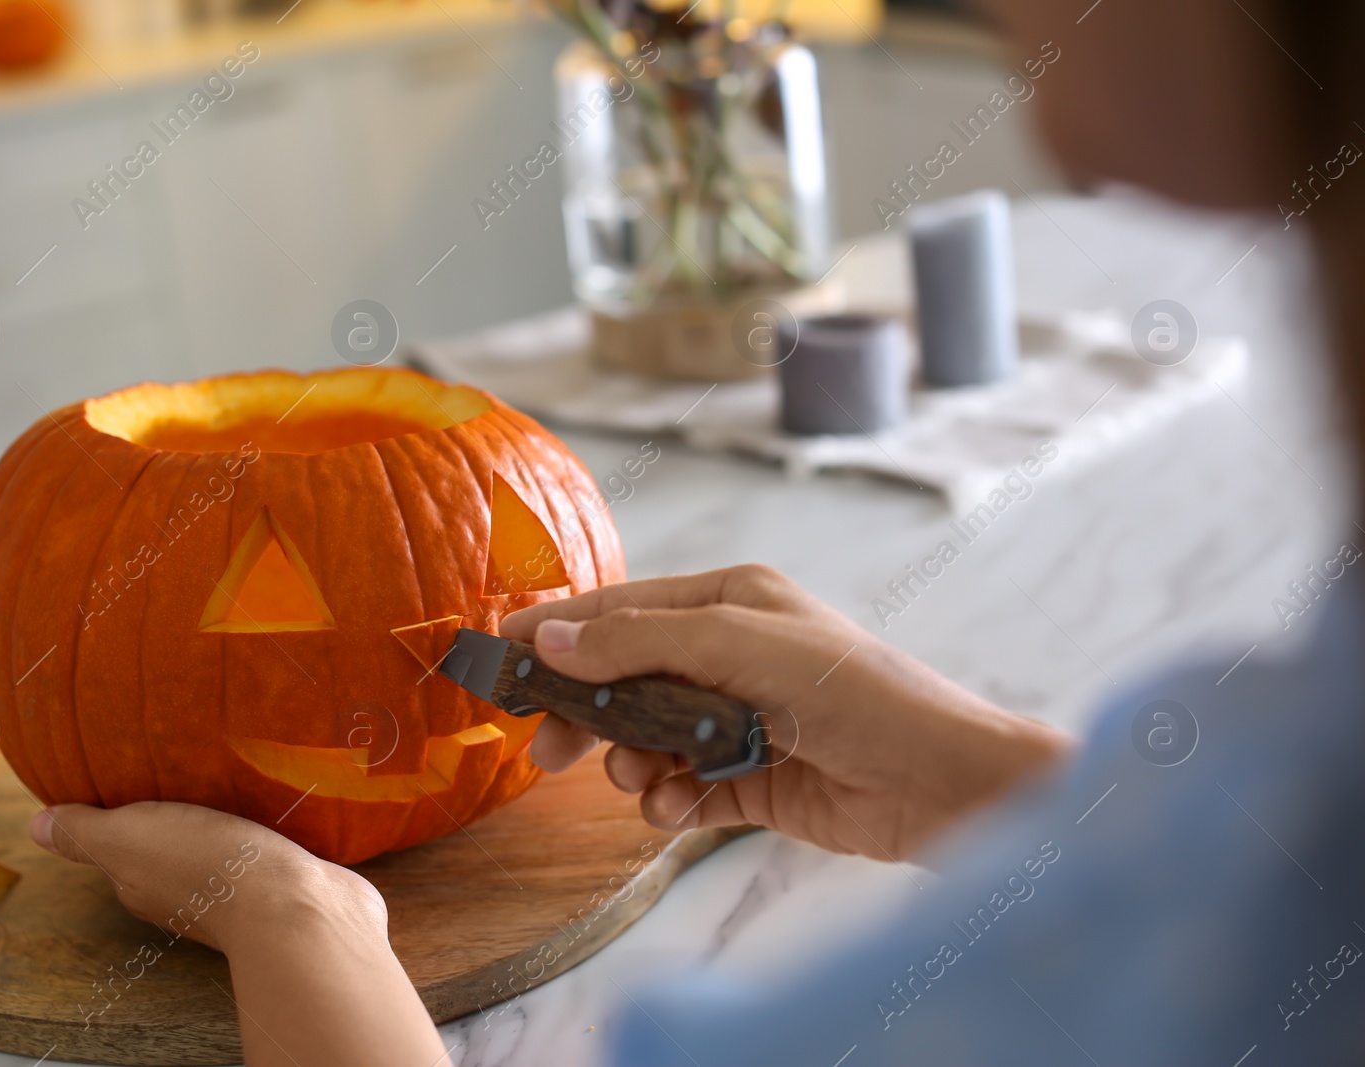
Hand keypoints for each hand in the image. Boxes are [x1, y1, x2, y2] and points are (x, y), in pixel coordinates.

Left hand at [30, 802, 446, 1065]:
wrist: (297, 907)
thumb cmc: (206, 867)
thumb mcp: (129, 838)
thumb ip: (84, 832)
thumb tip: (36, 827)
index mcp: (139, 884)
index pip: (117, 846)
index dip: (118, 813)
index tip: (130, 775)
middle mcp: (180, 895)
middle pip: (164, 850)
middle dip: (168, 815)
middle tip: (178, 766)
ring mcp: (232, 894)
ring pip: (212, 850)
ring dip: (215, 820)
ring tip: (224, 779)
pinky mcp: (277, 886)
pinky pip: (256, 852)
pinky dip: (253, 831)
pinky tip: (265, 806)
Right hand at [500, 565, 1073, 861]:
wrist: (937, 782)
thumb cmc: (851, 692)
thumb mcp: (739, 647)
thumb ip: (641, 642)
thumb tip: (555, 637)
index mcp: (728, 602)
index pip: (621, 609)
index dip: (558, 631)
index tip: (497, 657)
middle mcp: (728, 655)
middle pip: (623, 679)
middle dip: (586, 713)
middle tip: (546, 752)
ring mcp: (737, 720)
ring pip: (645, 740)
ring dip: (630, 764)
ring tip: (640, 780)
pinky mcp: (748, 781)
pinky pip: (678, 789)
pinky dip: (666, 802)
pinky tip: (676, 809)